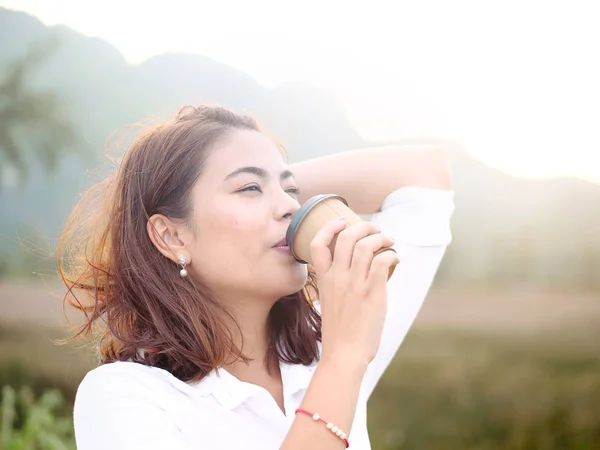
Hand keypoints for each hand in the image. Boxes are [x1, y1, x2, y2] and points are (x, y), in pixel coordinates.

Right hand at [310, 218, 399, 368]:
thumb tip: (367, 269)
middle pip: (347, 237)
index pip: (318, 244)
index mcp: (324, 280)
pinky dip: (391, 254)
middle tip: (375, 230)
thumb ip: (340, 284)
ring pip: (366, 245)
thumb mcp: (331, 303)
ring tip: (389, 241)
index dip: (329, 227)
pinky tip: (395, 258)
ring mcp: (354, 284)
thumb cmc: (339, 333)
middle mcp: (337, 278)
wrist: (344, 354)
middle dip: (363, 227)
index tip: (342, 221)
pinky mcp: (372, 293)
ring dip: (381, 237)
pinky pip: (382, 261)